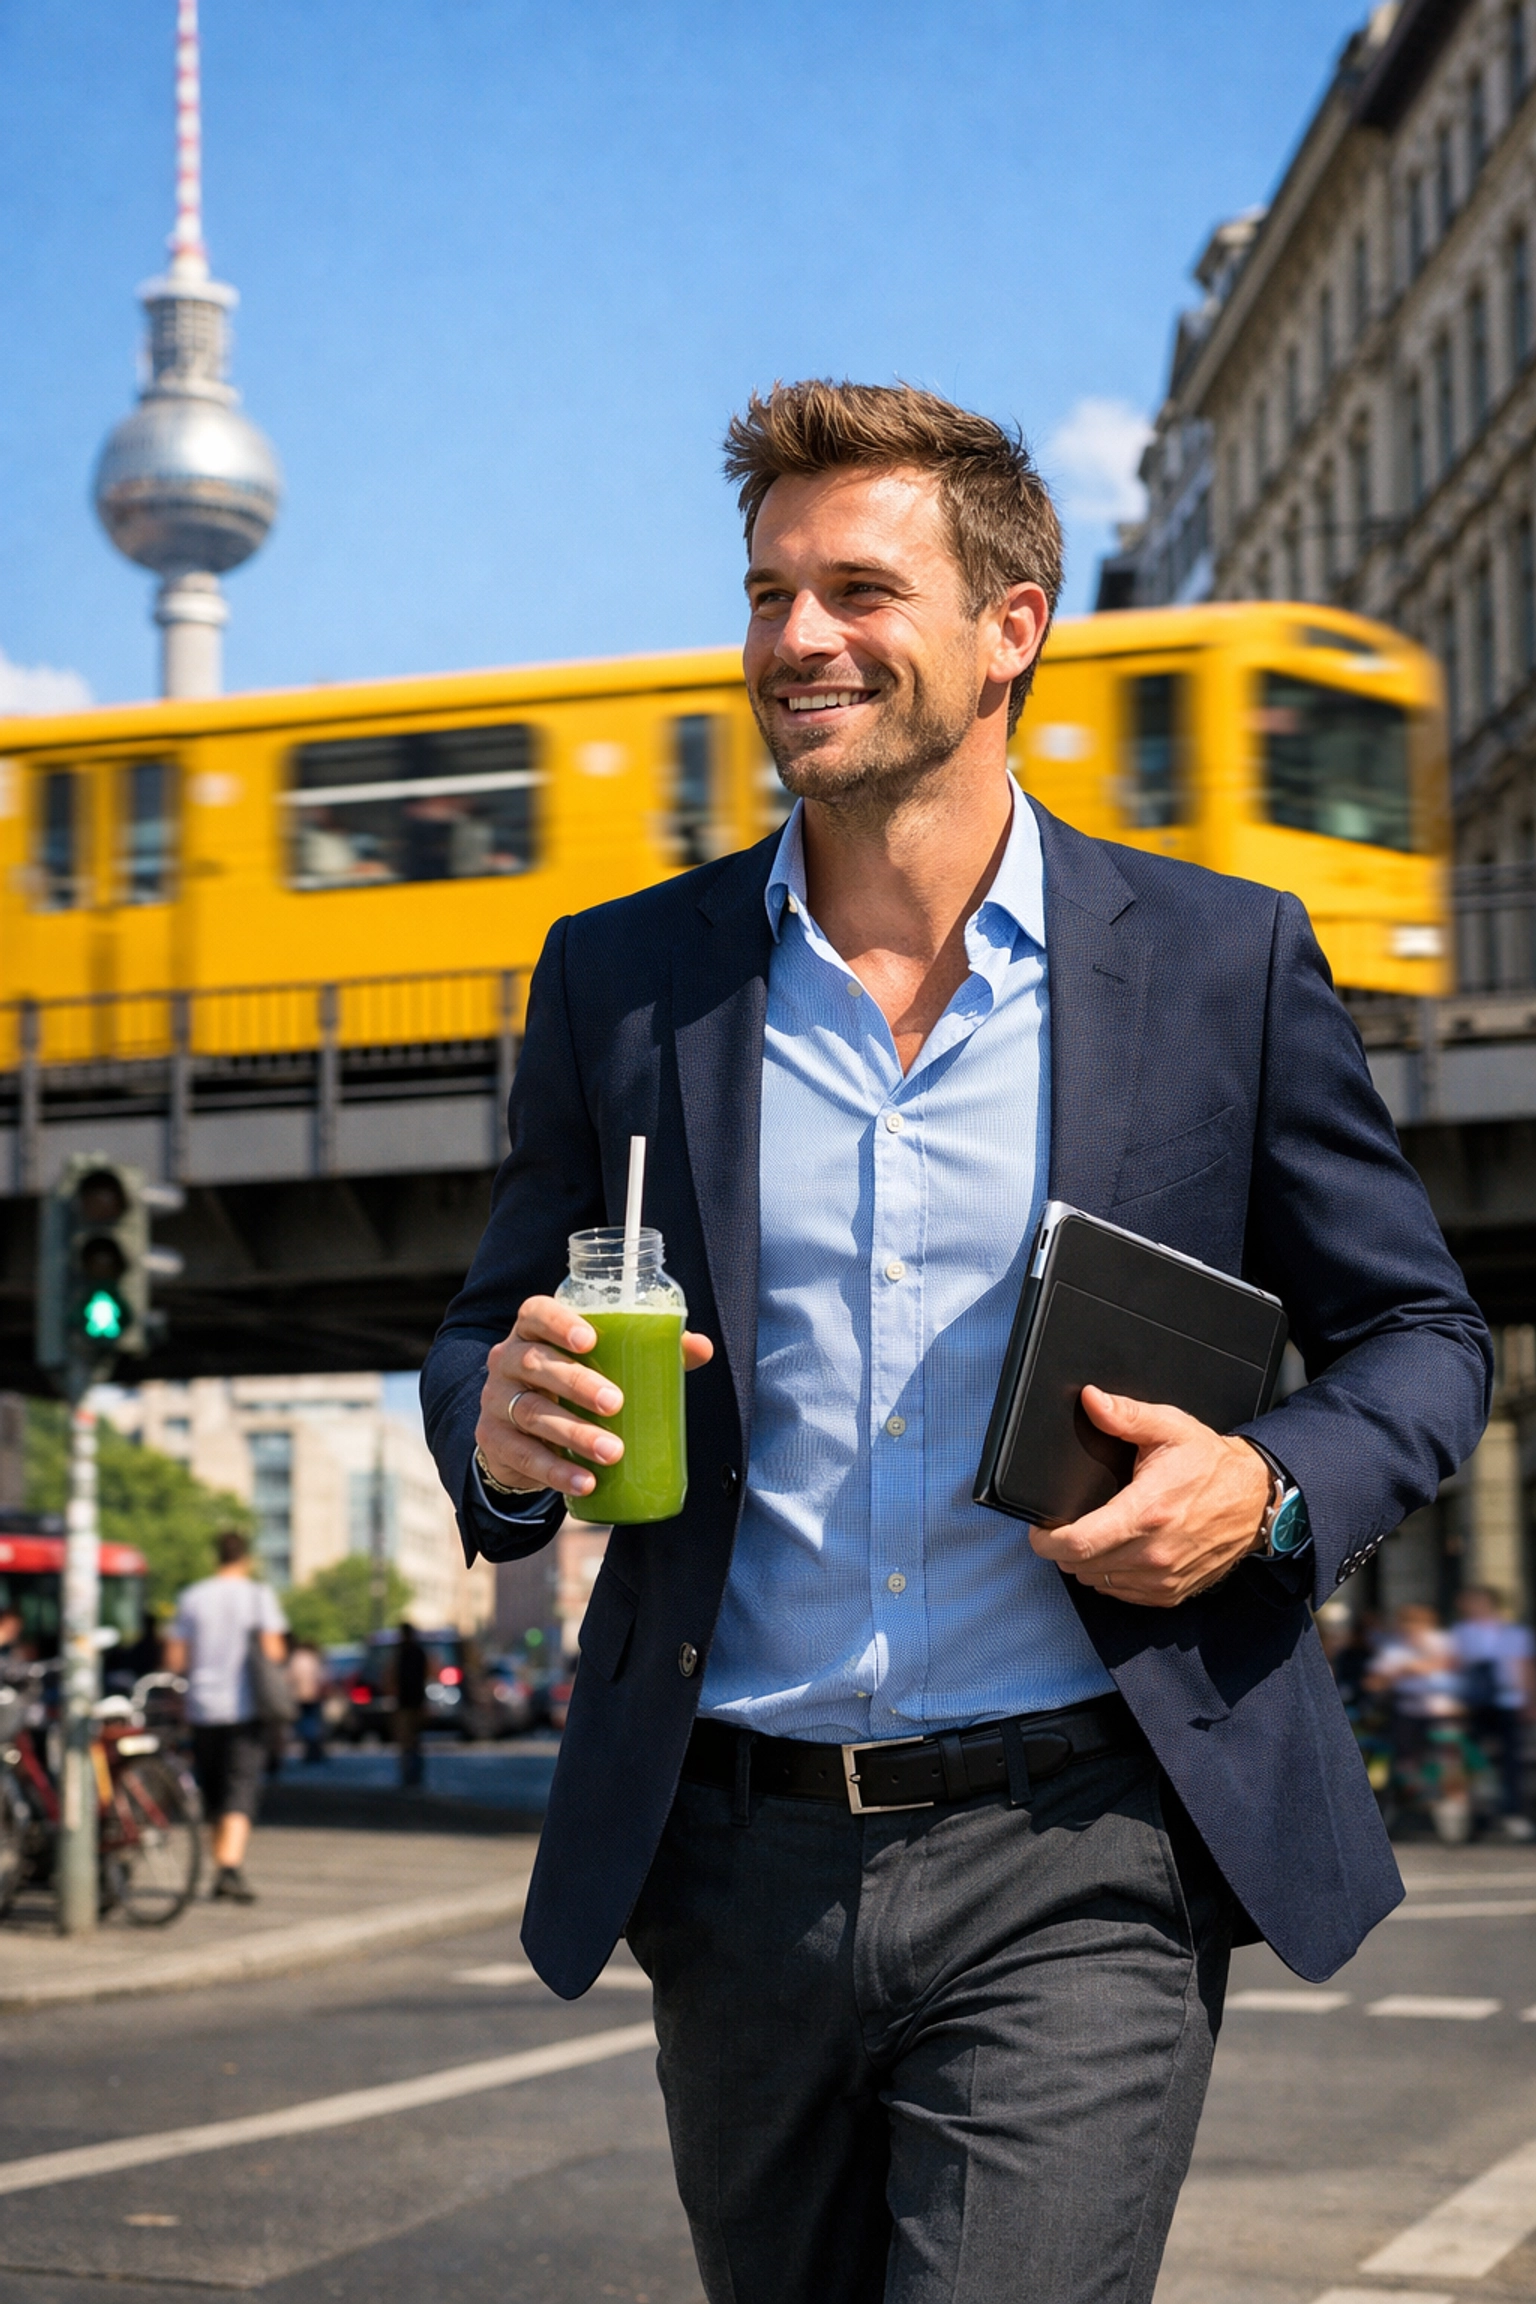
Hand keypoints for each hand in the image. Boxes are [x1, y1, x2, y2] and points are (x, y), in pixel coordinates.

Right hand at [475, 1294, 714, 1500]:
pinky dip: (555, 1472)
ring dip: (574, 1434)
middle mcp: (507, 1360)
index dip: (558, 1322)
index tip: (589, 1339)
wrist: (520, 1431)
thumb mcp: (600, 1363)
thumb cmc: (569, 1383)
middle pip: (535, 1364)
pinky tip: (584, 1482)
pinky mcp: (494, 1441)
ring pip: (532, 1413)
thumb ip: (648, 1350)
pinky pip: (522, 1456)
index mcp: (533, 1332)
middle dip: (577, 1383)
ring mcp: (497, 1401)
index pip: (535, 1313)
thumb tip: (701, 1347)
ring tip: (612, 1452)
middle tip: (616, 1403)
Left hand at [1028, 1386, 1269, 1608]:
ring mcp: (1164, 1577)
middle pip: (1081, 1566)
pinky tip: (1117, 1552)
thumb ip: (1126, 1415)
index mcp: (1147, 1512)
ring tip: (1094, 1536)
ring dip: (1087, 1563)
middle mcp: (1154, 1552)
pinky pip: (1122, 1594)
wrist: (1254, 1498)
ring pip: (1098, 1582)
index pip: (1079, 1543)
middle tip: (1066, 1526)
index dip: (1047, 1541)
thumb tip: (1091, 1400)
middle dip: (1064, 1548)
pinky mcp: (1172, 1592)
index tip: (1038, 1531)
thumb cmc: (1211, 1464)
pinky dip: (1111, 1577)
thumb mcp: (1170, 1428)